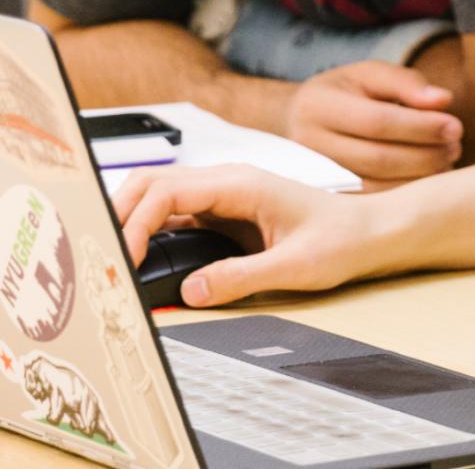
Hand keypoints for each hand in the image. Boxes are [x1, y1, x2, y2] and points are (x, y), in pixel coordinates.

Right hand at [113, 165, 388, 305]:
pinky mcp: (224, 215)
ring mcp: (223, 197)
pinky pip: (177, 217)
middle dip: (121, 214)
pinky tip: (144, 258)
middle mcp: (226, 183)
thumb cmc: (342, 240)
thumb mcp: (295, 267)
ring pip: (160, 198)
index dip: (137, 222)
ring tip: (114, 258)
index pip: (167, 191)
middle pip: (152, 184)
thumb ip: (241, 278)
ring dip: (134, 222)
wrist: (371, 232)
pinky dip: (154, 233)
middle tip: (103, 254)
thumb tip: (191, 291)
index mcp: (239, 184)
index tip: (125, 257)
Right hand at [283, 60, 462, 183]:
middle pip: (378, 158)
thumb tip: (443, 100)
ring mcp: (315, 179)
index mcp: (317, 106)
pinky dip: (406, 196)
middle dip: (426, 154)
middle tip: (455, 146)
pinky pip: (373, 206)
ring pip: (377, 188)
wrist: (299, 122)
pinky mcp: (328, 200)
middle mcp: (309, 145)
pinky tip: (427, 180)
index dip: (421, 126)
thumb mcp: (368, 75)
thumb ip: (405, 82)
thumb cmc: (344, 94)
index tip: (456, 127)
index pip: (377, 121)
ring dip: (420, 178)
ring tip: (446, 161)